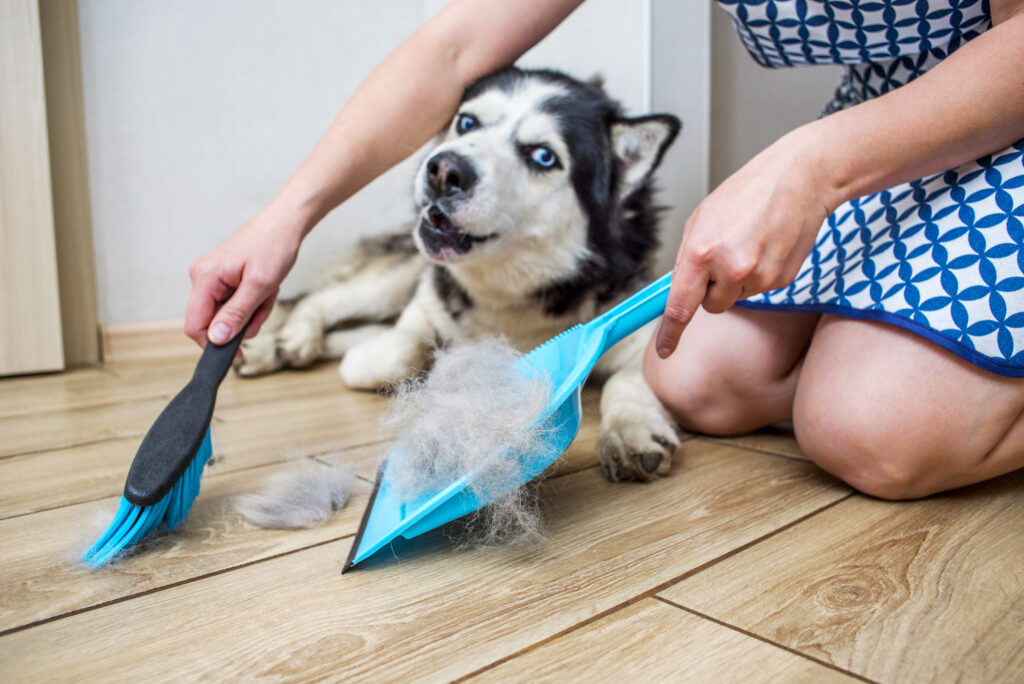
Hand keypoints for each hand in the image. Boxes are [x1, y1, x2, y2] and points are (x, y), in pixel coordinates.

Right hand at [185, 207, 301, 346]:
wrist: (285, 224)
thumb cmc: (274, 247)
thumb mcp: (260, 286)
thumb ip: (237, 314)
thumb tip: (216, 339)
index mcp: (204, 277)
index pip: (195, 325)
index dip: (214, 343)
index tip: (240, 351)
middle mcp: (201, 277)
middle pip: (214, 322)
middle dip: (243, 321)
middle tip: (264, 305)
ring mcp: (211, 278)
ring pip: (228, 314)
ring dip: (252, 312)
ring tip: (268, 292)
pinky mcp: (222, 278)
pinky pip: (235, 303)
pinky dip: (253, 303)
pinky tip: (265, 289)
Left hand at [655, 126, 837, 356]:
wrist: (799, 180)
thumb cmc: (747, 193)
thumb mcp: (701, 219)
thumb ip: (687, 258)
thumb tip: (679, 290)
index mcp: (701, 251)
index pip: (680, 306)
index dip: (670, 333)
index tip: (663, 349)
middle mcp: (730, 269)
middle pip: (710, 306)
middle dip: (711, 289)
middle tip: (724, 255)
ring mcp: (759, 277)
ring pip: (736, 298)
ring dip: (736, 280)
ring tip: (749, 243)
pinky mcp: (782, 281)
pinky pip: (759, 291)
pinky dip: (758, 275)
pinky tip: (765, 247)